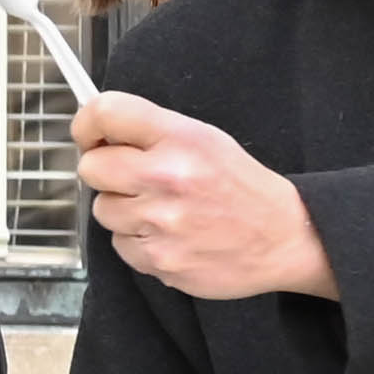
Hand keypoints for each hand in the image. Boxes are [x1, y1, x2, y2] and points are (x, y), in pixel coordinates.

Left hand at [72, 92, 337, 302]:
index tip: (91, 136)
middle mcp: (167, 177)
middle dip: (106, 172)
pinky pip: (120, 245)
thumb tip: (96, 134)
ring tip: (164, 211)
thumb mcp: (205, 139)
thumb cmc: (241, 187)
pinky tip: (171, 237)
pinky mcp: (159, 261)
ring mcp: (161, 223)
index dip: (88, 124)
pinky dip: (139, 242)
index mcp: (181, 138)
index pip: (106, 113)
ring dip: (124, 211)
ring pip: (103, 210)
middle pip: (91, 167)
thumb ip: (150, 132)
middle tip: (135, 179)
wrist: (285, 237)